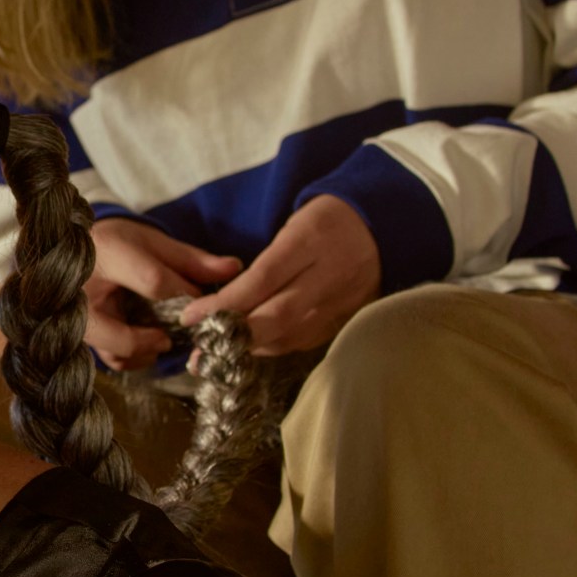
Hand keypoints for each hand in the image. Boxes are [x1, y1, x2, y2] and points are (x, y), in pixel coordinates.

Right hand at [85, 218, 240, 370]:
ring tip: (158, 338)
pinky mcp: (77, 334)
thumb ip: (191, 259)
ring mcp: (73, 316)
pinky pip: (108, 359)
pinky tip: (142, 344)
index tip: (199, 302)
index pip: (153, 281)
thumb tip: (235, 267)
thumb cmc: (120, 243)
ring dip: (143, 352)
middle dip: (151, 340)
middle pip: (119, 332)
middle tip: (167, 337)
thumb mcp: (154, 242)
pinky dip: (130, 358)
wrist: (72, 250)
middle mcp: (81, 288)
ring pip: (112, 352)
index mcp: (107, 251)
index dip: (184, 296)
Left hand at [179, 194, 380, 355]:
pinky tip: (253, 348)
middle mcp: (328, 275)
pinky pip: (306, 340)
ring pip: (291, 335)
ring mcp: (342, 302)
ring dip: (251, 348)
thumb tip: (223, 300)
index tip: (192, 317)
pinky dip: (275, 346)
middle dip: (234, 337)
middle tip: (198, 353)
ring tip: (217, 355)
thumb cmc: (327, 221)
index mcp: (310, 241)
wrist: (384, 226)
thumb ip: (265, 262)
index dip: (226, 303)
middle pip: (278, 316)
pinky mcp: (348, 319)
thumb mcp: (295, 224)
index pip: (262, 279)